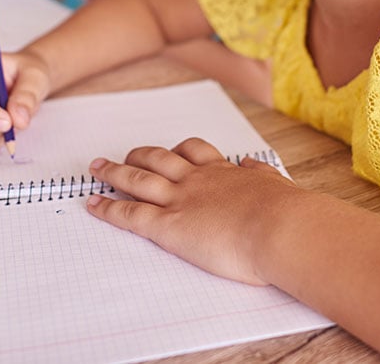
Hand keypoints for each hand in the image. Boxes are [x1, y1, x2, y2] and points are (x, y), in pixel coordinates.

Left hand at [87, 137, 299, 284]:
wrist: (280, 227)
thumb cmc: (286, 213)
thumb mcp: (276, 185)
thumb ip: (262, 175)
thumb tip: (254, 166)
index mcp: (224, 172)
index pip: (194, 153)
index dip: (176, 152)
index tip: (167, 151)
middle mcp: (197, 180)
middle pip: (159, 159)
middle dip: (138, 156)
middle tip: (122, 155)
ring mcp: (180, 199)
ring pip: (137, 179)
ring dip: (114, 172)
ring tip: (96, 168)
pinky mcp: (169, 225)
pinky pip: (130, 214)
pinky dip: (108, 208)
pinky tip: (93, 204)